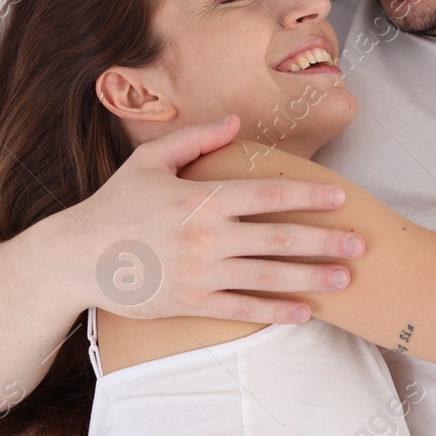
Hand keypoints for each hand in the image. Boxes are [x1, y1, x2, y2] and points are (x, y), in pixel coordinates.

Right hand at [70, 114, 364, 323]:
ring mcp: (200, 273)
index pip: (265, 195)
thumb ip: (195, 139)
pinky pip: (242, 310)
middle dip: (323, 241)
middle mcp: (205, 237)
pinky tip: (304, 313)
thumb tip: (235, 123)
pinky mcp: (190, 303)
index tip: (338, 198)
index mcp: (200, 199)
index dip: (306, 196)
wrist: (76, 258)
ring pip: (267, 277)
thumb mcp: (149, 161)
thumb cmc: (115, 205)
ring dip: (310, 278)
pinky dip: (275, 312)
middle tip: (359, 244)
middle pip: (277, 238)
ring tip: (344, 279)